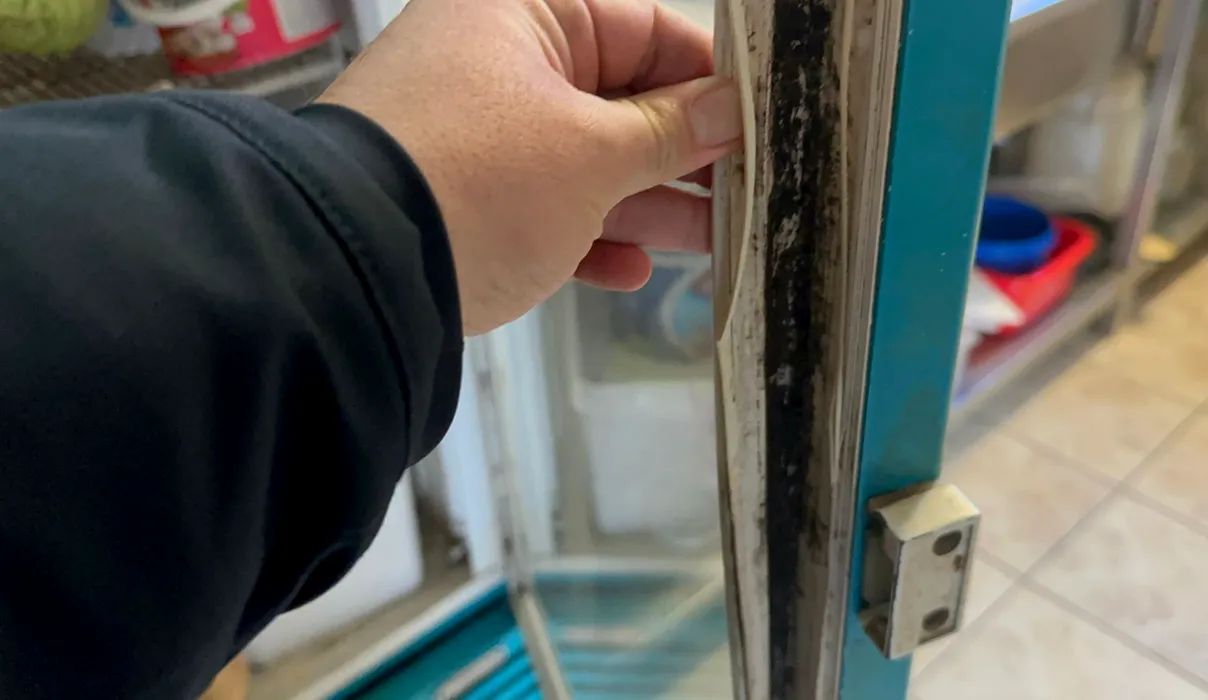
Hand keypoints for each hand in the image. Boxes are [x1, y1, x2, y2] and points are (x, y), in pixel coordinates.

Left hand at [319, 0, 740, 335]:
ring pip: (586, 162)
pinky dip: (588, 238)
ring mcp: (478, 135)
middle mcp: (499, 64)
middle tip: (751, 194)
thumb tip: (735, 110)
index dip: (713, 80)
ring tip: (716, 241)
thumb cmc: (478, 182)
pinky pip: (544, 210)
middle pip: (621, 101)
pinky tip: (632, 272)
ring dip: (648, 204)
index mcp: (524, 13)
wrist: (350, 273)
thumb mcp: (591, 154)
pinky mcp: (464, 202)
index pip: (647, 31)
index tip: (765, 126)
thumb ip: (671, 132)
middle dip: (687, 154)